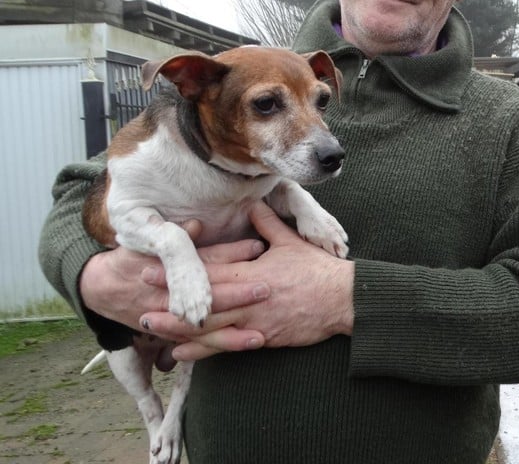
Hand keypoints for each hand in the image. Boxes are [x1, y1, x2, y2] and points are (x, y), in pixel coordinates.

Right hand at [79, 221, 270, 355]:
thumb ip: (176, 235)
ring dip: (234, 331)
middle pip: (207, 296)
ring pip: (205, 328)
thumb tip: (196, 224)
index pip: (203, 260)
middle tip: (266, 288)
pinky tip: (250, 343)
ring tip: (262, 332)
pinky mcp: (173, 333)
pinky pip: (200, 343)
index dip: (230, 254)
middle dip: (237, 294)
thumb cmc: (133, 258)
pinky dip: (223, 344)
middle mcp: (169, 298)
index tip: (257, 247)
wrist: (102, 287)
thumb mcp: (147, 241)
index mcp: (167, 270)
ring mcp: (171, 319)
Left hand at [140, 200, 354, 361]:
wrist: (343, 300)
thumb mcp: (291, 242)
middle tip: (135, 301)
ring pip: (209, 327)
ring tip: (150, 328)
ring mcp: (255, 321)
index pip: (208, 270)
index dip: (179, 271)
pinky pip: (228, 347)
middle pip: (202, 301)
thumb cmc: (317, 270)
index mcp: (252, 272)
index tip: (151, 268)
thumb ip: (267, 225)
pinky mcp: (263, 338)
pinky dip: (203, 350)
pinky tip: (182, 352)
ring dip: (178, 329)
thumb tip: (253, 205)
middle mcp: (249, 298)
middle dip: (168, 301)